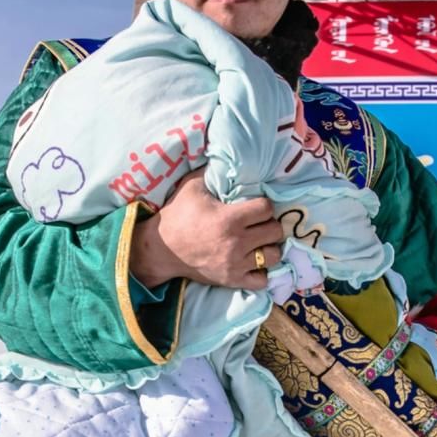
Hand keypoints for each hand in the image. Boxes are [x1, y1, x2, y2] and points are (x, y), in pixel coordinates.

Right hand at [130, 172, 284, 289]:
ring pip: (274, 256)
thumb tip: (228, 155)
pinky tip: (254, 261)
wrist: (161, 249)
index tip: (255, 205)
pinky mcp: (232, 280)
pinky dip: (262, 272)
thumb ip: (213, 172)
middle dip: (269, 224)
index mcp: (230, 219)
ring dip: (269, 247)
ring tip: (259, 242)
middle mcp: (236, 243)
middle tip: (259, 223)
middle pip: (275, 231)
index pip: (267, 208)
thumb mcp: (192, 186)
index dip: (263, 204)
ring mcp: (236, 264)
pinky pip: (263, 281)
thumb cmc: (178, 214)